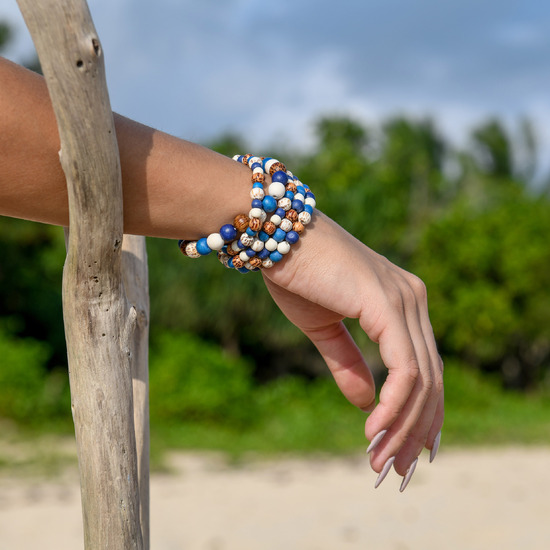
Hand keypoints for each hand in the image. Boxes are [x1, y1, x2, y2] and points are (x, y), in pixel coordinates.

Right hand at [262, 212, 443, 486]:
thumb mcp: (323, 328)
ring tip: (381, 461)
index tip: (401, 452)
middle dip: (416, 431)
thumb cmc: (296, 273)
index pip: (425, 368)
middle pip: (432, 379)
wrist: (275, 233)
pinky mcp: (386, 303)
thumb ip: (347, 362)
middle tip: (394, 471)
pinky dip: (396, 406)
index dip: (417, 414)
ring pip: (423, 380)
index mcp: (402, 303)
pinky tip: (375, 430)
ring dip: (404, 428)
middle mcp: (413, 299)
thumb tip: (368, 404)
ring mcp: (404, 300)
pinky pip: (405, 368)